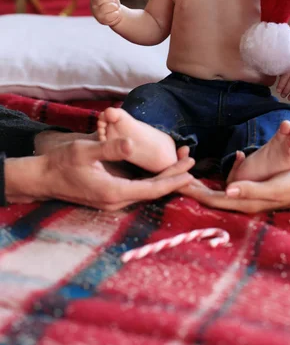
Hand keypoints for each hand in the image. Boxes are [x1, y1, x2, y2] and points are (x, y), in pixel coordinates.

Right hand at [5, 138, 193, 210]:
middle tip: (192, 162)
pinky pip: (138, 190)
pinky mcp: (110, 197)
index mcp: (114, 192)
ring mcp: (113, 201)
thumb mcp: (85, 151)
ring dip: (164, 179)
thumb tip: (131, 144)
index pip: (152, 189)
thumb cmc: (62, 163)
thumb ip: (109, 149)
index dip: (173, 179)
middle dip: (174, 177)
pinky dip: (152, 181)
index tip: (190, 170)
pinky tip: (160, 172)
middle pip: (153, 192)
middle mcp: (116, 201)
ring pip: (146, 192)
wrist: (43, 178)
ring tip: (182, 164)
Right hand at [91, 0, 121, 26]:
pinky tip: (115, 14)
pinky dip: (117, 13)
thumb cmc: (111, 2)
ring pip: (109, 6)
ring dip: (115, 7)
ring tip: (114, 8)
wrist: (116, 14)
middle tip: (113, 3)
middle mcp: (92, 5)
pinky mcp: (102, 20)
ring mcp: (96, 13)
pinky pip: (113, 14)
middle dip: (112, 0)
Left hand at [181, 167, 289, 212]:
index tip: (176, 183)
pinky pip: (224, 188)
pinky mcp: (248, 192)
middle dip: (192, 188)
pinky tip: (205, 177)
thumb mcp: (273, 187)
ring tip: (183, 176)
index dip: (194, 192)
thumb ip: (250, 189)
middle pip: (209, 198)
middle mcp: (241, 203)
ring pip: (215, 193)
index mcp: (244, 203)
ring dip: (199, 185)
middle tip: (172, 178)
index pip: (212, 199)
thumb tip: (228, 191)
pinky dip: (211, 182)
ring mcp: (244, 199)